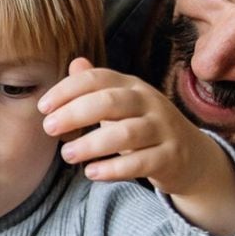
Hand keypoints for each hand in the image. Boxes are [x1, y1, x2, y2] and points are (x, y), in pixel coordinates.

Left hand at [39, 57, 234, 234]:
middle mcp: (149, 103)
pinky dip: (113, 169)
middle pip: (109, 102)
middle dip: (74, 114)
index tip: (43, 107)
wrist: (191, 156)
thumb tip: (74, 62)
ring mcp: (162, 130)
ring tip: (67, 155)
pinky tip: (91, 173)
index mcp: (131, 86)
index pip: (97, 79)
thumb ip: (96, 87)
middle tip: (48, 128)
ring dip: (91, 144)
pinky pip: (140, 162)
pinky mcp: (170, 157)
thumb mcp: (121, 103)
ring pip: (125, 133)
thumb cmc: (143, 127)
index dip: (67, 90)